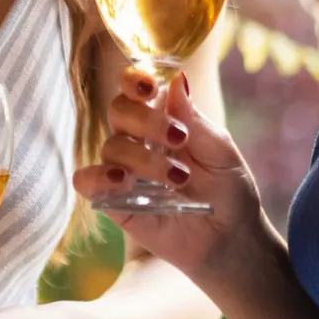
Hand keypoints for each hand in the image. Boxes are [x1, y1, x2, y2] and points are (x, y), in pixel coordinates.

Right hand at [74, 67, 266, 273]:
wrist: (231, 239)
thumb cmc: (229, 191)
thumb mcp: (221, 152)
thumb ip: (195, 120)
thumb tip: (176, 79)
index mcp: (163, 121)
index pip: (135, 90)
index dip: (133, 81)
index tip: (148, 87)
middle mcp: (138, 141)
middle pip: (118, 111)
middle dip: (145, 120)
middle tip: (177, 137)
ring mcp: (124, 171)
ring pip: (111, 147)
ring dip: (144, 158)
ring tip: (178, 178)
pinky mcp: (114, 201)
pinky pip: (87, 181)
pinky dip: (98, 176)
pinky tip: (123, 180)